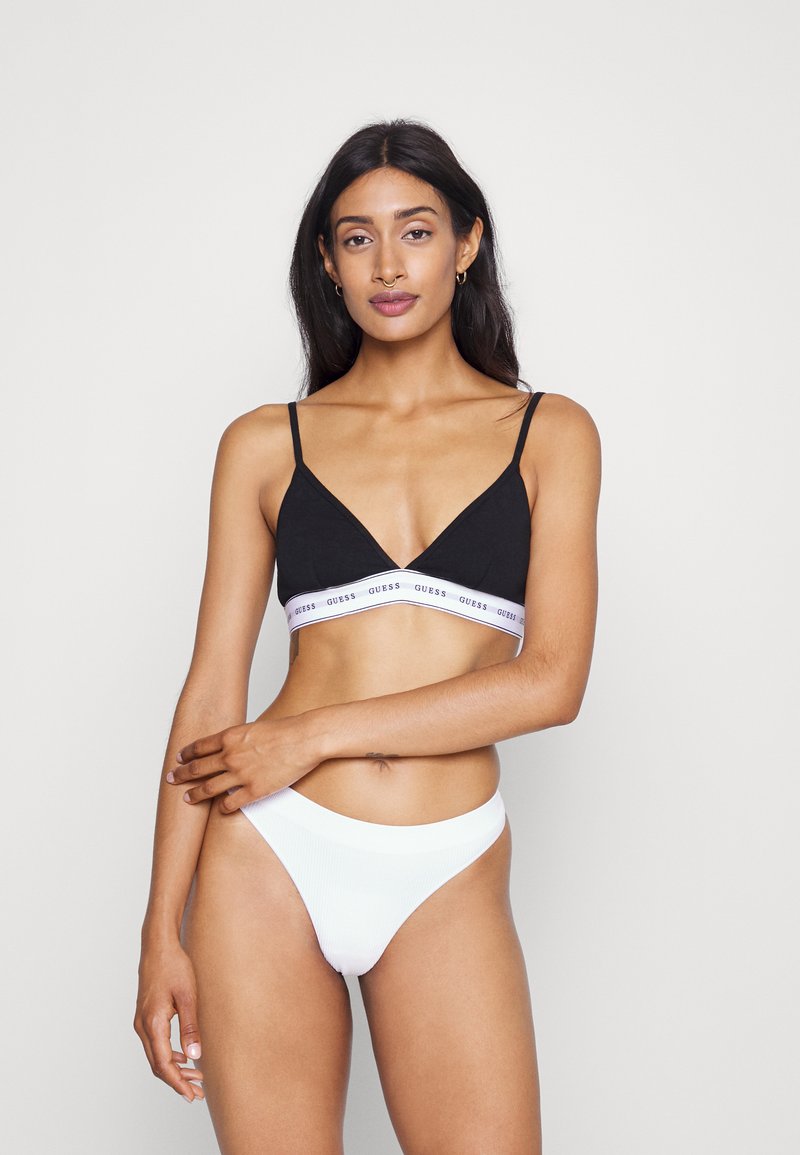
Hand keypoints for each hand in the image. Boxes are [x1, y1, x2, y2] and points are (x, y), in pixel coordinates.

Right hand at [134, 939, 204, 1102]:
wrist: (158, 945)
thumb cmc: (174, 966)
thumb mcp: (188, 996)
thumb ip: (191, 1027)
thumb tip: (195, 1056)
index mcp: (153, 1023)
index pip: (164, 1064)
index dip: (177, 1083)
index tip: (191, 1095)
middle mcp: (142, 1025)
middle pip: (158, 1065)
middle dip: (177, 1080)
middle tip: (197, 1093)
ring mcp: (141, 1021)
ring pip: (155, 1056)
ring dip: (174, 1069)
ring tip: (195, 1078)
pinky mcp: (145, 1016)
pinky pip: (155, 1044)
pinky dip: (168, 1055)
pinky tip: (184, 1057)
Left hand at [166, 713, 320, 812]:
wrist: (304, 739)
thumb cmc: (285, 730)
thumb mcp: (254, 728)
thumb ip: (239, 739)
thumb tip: (229, 746)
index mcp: (230, 737)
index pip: (199, 747)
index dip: (186, 754)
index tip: (178, 759)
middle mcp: (230, 756)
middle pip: (197, 768)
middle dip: (181, 775)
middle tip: (171, 778)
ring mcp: (240, 775)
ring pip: (208, 788)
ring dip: (195, 794)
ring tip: (187, 798)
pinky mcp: (254, 790)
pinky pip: (230, 804)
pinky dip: (222, 808)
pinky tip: (219, 809)